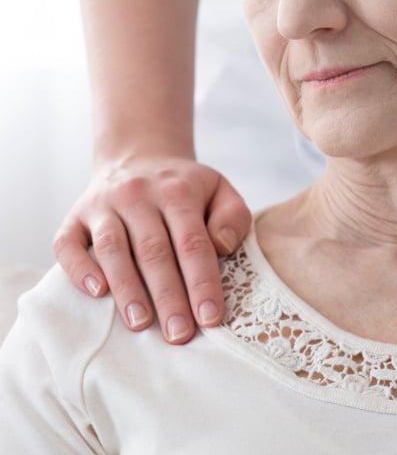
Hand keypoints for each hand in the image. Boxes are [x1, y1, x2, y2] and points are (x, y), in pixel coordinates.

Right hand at [54, 155, 251, 343]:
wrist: (138, 156)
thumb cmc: (184, 186)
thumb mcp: (220, 189)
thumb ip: (232, 216)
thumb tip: (222, 246)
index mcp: (178, 191)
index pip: (193, 243)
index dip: (202, 282)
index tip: (211, 318)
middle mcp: (139, 195)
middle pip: (154, 251)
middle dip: (168, 296)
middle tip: (179, 335)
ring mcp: (104, 204)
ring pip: (113, 249)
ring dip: (127, 289)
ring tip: (141, 324)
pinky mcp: (75, 216)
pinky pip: (68, 243)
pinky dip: (80, 268)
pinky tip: (95, 292)